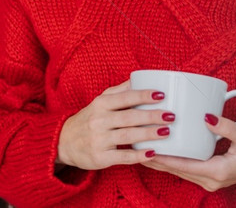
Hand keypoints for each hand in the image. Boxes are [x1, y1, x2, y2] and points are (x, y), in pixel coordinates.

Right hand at [57, 80, 174, 169]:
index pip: (125, 98)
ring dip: (148, 134)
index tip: (162, 95)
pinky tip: (152, 153)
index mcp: (101, 104)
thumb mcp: (99, 102)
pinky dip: (138, 155)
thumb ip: (119, 91)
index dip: (143, 95)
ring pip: (127, 135)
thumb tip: (139, 78)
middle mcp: (99, 120)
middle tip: (171, 116)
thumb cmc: (88, 119)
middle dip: (151, 116)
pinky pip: (122, 156)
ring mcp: (99, 140)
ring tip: (166, 132)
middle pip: (129, 117)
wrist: (63, 142)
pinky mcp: (100, 157)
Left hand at [142, 115, 235, 191]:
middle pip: (177, 169)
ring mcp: (211, 180)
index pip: (183, 165)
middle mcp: (212, 180)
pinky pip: (186, 169)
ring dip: (163, 160)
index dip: (163, 157)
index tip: (145, 147)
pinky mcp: (211, 175)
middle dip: (157, 158)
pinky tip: (162, 151)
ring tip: (142, 146)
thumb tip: (206, 117)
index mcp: (218, 172)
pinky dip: (174, 161)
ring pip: (180, 170)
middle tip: (136, 144)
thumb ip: (226, 127)